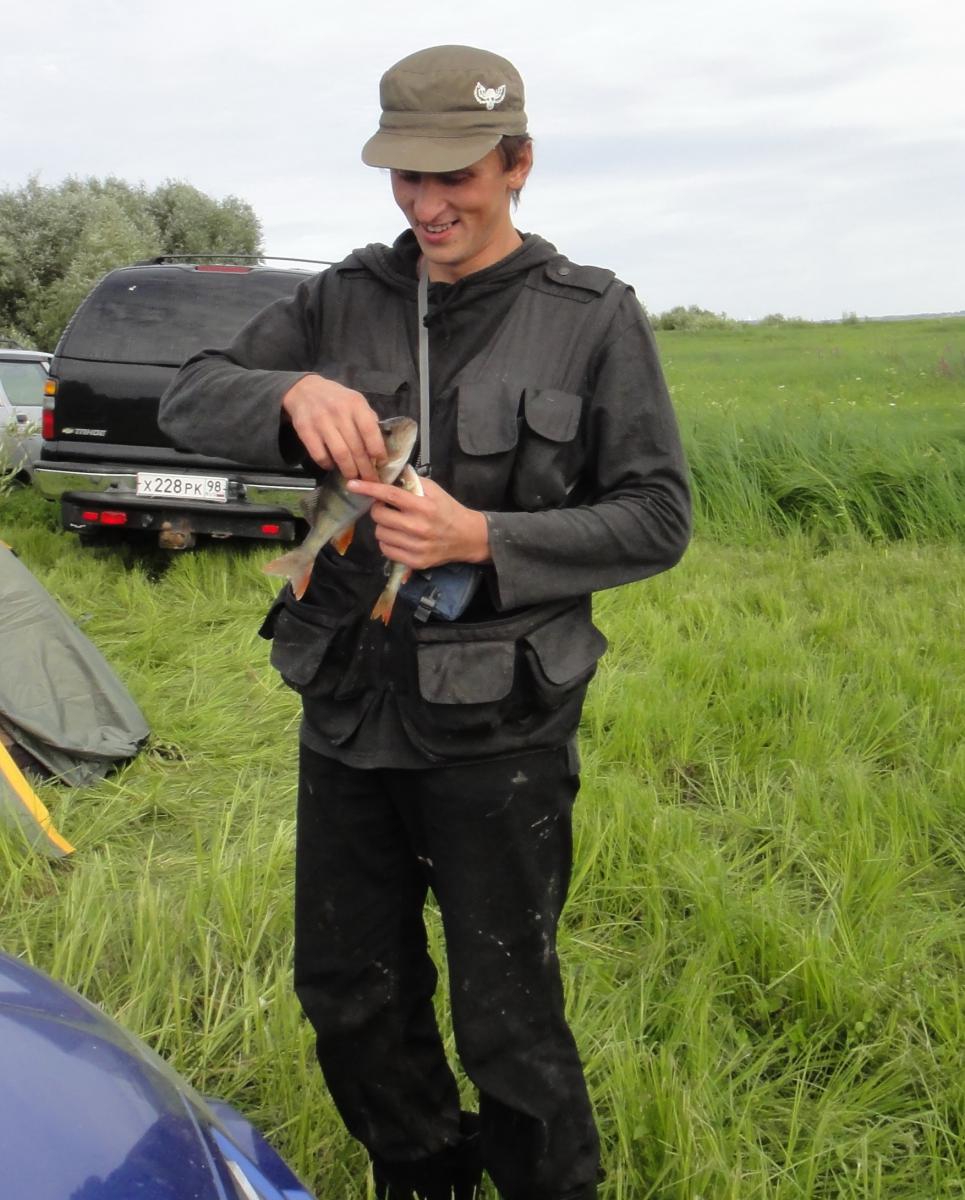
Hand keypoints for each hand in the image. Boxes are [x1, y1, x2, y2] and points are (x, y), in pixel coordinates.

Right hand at [281, 375, 384, 480]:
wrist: (304, 390)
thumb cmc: (336, 399)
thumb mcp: (356, 401)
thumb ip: (368, 420)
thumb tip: (379, 445)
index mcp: (355, 404)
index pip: (370, 432)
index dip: (378, 451)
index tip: (382, 463)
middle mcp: (339, 412)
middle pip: (356, 448)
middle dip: (365, 468)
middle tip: (370, 479)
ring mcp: (321, 422)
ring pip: (340, 454)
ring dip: (349, 470)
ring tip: (354, 477)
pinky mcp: (305, 431)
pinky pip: (320, 455)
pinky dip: (328, 465)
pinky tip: (333, 466)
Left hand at [347, 476, 491, 568]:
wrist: (468, 537)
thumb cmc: (448, 510)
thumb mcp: (435, 491)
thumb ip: (412, 482)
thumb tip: (388, 475)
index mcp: (423, 506)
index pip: (390, 495)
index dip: (369, 488)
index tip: (352, 484)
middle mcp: (418, 527)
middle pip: (379, 515)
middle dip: (379, 509)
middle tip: (389, 509)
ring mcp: (416, 547)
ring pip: (380, 534)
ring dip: (384, 527)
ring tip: (396, 525)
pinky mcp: (414, 561)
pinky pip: (386, 550)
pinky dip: (388, 543)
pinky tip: (399, 538)